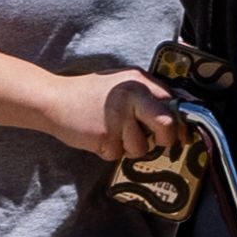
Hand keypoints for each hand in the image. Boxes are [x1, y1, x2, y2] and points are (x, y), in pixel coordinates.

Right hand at [46, 60, 181, 167]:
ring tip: (113, 132)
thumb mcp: (122, 84)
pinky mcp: (105, 135)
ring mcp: (118, 117)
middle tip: (155, 141)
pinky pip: (119, 155)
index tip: (182, 136)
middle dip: (165, 140)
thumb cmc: (90, 94)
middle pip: (167, 125)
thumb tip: (174, 119)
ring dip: (129, 147)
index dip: (181, 124)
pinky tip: (99, 136)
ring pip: (142, 148)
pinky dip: (110, 151)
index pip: (173, 104)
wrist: (54, 100)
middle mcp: (132, 96)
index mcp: (139, 81)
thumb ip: (147, 96)